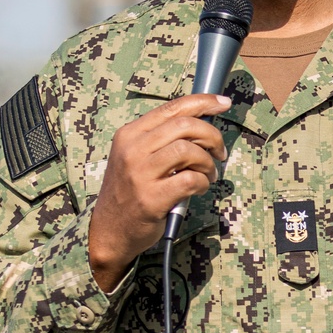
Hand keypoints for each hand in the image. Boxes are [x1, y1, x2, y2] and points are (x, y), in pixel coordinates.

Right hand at [88, 93, 230, 291]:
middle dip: (212, 136)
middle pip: (185, 126)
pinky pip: (190, 180)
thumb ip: (161, 140)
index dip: (203, 102)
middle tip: (219, 152)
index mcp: (130, 134)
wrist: (109, 230)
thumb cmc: (130, 191)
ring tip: (208, 174)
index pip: (172, 108)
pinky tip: (199, 188)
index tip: (223, 104)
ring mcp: (140, 173)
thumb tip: (202, 125)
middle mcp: (132, 149)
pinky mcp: (151, 198)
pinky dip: (203, 182)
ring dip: (208, 163)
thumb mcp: (135, 157)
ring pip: (189, 151)